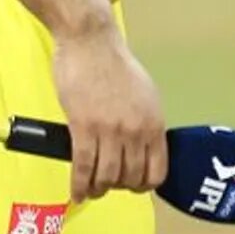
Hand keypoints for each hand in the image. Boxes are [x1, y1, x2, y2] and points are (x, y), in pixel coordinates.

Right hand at [51, 24, 167, 203]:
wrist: (90, 42)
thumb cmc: (113, 64)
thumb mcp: (144, 93)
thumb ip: (144, 122)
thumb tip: (142, 147)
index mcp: (154, 121)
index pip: (157, 170)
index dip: (143, 185)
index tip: (132, 186)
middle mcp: (136, 130)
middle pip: (131, 178)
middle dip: (119, 186)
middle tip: (108, 184)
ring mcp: (110, 130)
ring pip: (107, 177)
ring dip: (98, 189)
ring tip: (92, 189)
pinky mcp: (84, 127)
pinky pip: (83, 168)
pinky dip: (79, 185)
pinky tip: (77, 192)